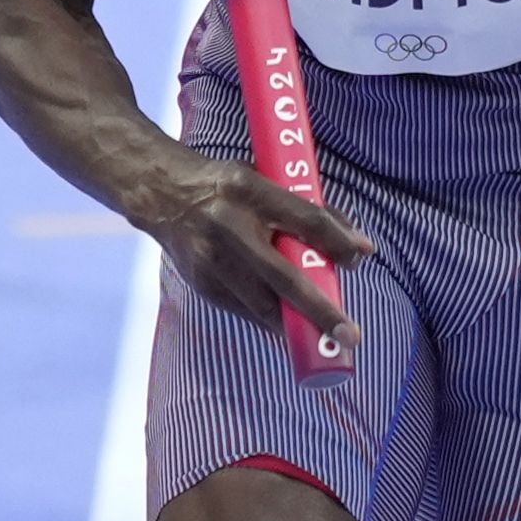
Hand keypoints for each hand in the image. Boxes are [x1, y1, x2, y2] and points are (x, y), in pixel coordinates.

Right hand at [139, 146, 365, 348]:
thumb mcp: (265, 180)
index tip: (360, 258)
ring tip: (326, 340)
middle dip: (321, 311)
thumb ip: (308, 208)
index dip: (337, 242)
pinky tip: (290, 328)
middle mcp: (230, 228)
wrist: (161, 195)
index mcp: (250, 192)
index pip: (304, 220)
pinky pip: (245, 311)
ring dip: (298, 325)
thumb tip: (356, 244)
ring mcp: (213, 261)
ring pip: (264, 305)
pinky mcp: (203, 284)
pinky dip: (271, 321)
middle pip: (285, 278)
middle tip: (351, 335)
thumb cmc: (226, 188)